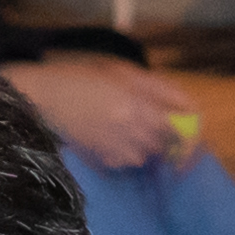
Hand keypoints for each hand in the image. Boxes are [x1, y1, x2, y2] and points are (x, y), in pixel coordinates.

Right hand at [14, 54, 200, 171]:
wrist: (42, 99)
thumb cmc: (82, 77)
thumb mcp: (123, 73)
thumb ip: (159, 89)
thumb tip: (190, 107)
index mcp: (138, 104)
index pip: (182, 124)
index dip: (191, 127)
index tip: (190, 126)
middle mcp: (131, 131)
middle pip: (167, 143)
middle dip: (166, 134)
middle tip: (151, 120)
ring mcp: (117, 149)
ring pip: (148, 154)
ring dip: (146, 144)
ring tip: (125, 125)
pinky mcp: (104, 161)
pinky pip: (129, 161)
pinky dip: (127, 152)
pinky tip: (110, 136)